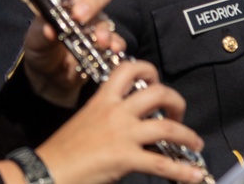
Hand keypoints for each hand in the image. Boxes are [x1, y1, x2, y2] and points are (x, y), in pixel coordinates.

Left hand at [22, 0, 122, 107]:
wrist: (49, 76)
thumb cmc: (41, 47)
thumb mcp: (35, 39)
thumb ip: (41, 33)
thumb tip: (49, 29)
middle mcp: (83, 4)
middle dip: (92, 2)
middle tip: (79, 16)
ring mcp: (96, 24)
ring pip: (107, 16)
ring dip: (102, 27)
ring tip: (97, 40)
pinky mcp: (104, 44)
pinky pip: (116, 40)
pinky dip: (114, 44)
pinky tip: (110, 50)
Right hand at [32, 60, 204, 183]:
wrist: (49, 169)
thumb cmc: (63, 149)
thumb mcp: (85, 120)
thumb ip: (107, 116)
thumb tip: (129, 123)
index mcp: (102, 99)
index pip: (127, 69)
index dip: (148, 71)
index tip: (156, 82)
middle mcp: (114, 112)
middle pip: (157, 93)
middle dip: (176, 101)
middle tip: (178, 113)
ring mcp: (122, 134)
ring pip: (167, 127)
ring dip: (188, 136)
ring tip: (194, 143)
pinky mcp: (125, 158)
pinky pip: (163, 164)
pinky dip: (183, 171)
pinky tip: (193, 175)